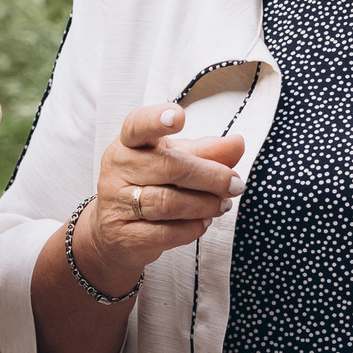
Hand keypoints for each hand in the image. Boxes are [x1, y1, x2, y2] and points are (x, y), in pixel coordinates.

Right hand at [72, 105, 247, 294]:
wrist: (114, 232)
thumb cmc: (149, 185)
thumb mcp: (175, 161)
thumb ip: (206, 151)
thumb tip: (238, 143)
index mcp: (129, 143)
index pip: (138, 125)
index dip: (156, 119)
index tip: (179, 116)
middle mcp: (118, 169)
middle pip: (169, 167)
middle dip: (211, 176)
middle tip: (235, 184)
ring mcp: (118, 204)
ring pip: (169, 203)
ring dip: (206, 205)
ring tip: (222, 204)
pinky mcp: (126, 236)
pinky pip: (167, 232)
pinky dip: (194, 228)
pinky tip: (204, 222)